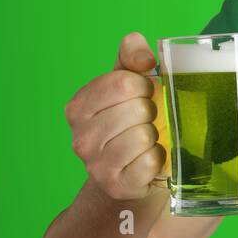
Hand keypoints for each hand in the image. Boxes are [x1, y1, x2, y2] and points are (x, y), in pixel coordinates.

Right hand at [63, 31, 168, 200]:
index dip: (144, 85)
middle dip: (151, 112)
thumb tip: (140, 52)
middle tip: (146, 120)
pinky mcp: (116, 185)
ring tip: (146, 140)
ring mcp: (96, 165)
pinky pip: (150, 162)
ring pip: (144, 136)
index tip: (143, 94)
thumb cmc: (133, 119)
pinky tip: (148, 159)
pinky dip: (157, 158)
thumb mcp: (130, 82)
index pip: (124, 83)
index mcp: (79, 106)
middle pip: (138, 109)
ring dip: (154, 136)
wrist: (133, 171)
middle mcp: (81, 137)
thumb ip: (132, 55)